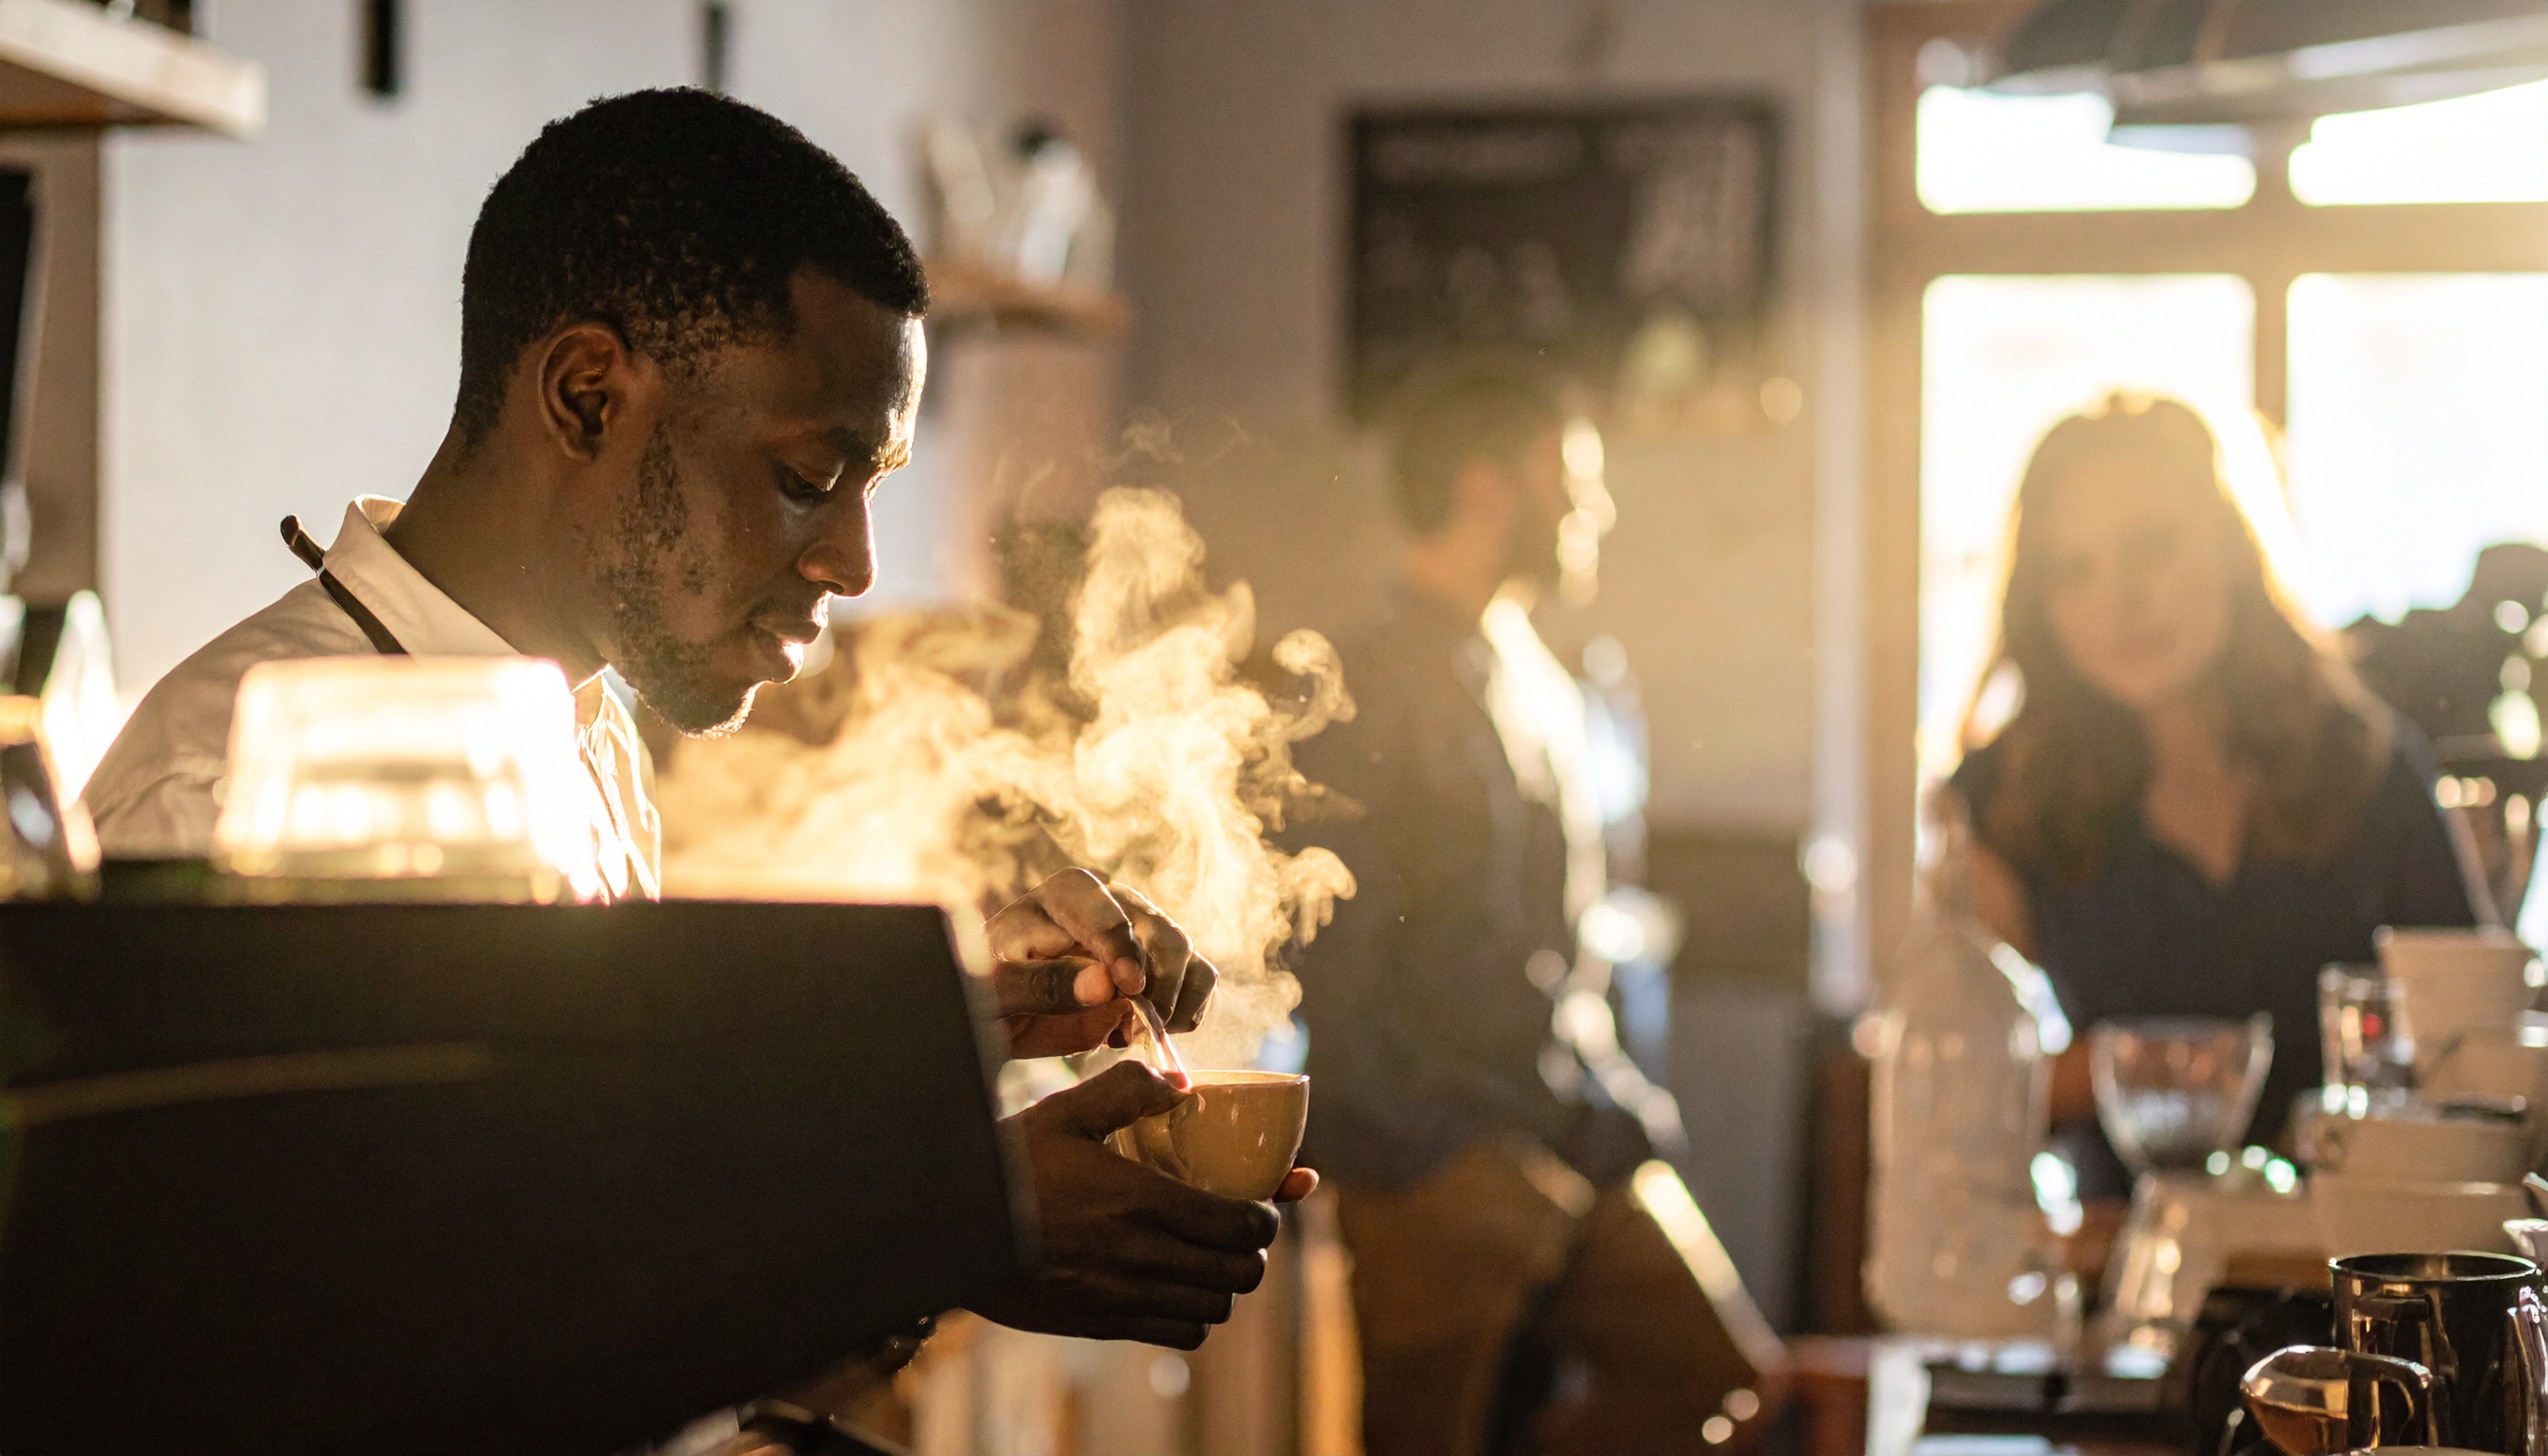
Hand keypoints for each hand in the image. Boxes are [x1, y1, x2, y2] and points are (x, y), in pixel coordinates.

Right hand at [968, 1062, 1285, 1347]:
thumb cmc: (1009, 1165)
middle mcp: (1141, 1255)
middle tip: (1243, 1232)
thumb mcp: (1064, 1111)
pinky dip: (1192, 1317)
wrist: (952, 1230)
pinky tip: (1177, 1289)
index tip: (1262, 1203)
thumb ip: (1127, 1089)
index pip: (1241, 1224)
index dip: (1267, 1216)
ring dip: (1225, 1286)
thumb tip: (1182, 1085)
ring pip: (1214, 1310)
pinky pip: (1178, 1335)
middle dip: (1254, 1252)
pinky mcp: (1102, 1324)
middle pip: (1240, 1274)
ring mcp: (1123, 1296)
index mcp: (1141, 1199)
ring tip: (1212, 1261)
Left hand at [988, 869, 1218, 1058]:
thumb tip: (1105, 985)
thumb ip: (1042, 985)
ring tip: (1132, 1034)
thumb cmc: (987, 990)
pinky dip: (1184, 1015)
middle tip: (1132, 1029)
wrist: (998, 1007)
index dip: (1123, 954)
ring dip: (1175, 1005)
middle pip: (1165, 937)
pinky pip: (1199, 983)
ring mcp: (1143, 933)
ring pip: (1190, 959)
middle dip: (1158, 988)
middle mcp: (1116, 902)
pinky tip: (1140, 1034)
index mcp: (1070, 893)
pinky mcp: (1159, 966)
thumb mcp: (995, 991)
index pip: (1110, 917)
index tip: (1130, 990)